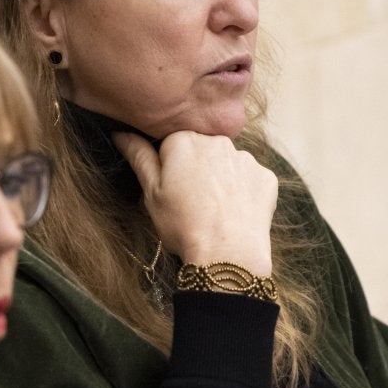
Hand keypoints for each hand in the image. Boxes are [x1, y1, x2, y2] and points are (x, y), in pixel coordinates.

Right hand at [114, 130, 277, 276]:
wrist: (227, 254)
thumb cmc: (183, 226)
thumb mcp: (151, 194)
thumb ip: (139, 158)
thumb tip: (122, 133)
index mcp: (184, 140)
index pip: (170, 143)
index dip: (168, 168)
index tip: (170, 190)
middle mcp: (218, 141)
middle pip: (201, 150)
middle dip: (196, 170)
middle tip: (191, 203)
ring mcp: (245, 158)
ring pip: (227, 164)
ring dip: (220, 180)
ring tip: (214, 211)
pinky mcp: (266, 177)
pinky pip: (250, 179)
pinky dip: (243, 192)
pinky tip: (234, 213)